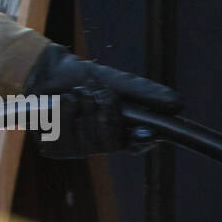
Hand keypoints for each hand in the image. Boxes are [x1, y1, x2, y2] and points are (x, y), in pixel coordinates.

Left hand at [23, 45, 181, 157]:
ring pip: (85, 140)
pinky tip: (57, 105)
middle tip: (94, 93)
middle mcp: (100, 144)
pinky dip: (60, 116)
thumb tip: (177, 103)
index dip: (141, 141)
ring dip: (79, 110)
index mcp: (119, 130)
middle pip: (110, 141)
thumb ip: (142, 91)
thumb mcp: (113, 80)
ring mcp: (76, 149)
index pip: (137, 144)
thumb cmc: (80, 78)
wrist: (44, 72)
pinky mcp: (53, 149)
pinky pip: (60, 138)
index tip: (145, 132)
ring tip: (73, 95)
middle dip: (103, 113)